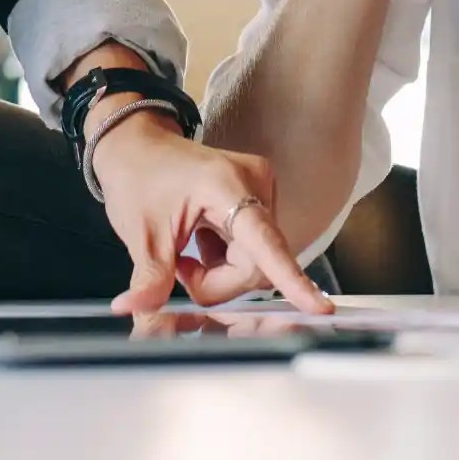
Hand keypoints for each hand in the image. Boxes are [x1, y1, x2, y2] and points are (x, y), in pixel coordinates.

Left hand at [88, 113, 332, 315]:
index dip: (291, 279)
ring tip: (187, 254)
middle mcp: (256, 184)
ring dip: (220, 273)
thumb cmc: (139, 178)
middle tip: (180, 271)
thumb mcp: (140, 234)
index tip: (320, 309)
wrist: (138, 147)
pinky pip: (254, 250)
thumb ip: (150, 278)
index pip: (265, 242)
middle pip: (256, 264)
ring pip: (256, 262)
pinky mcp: (259, 199)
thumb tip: (139, 312)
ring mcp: (261, 190)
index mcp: (227, 186)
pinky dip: (226, 260)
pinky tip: (202, 245)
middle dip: (217, 283)